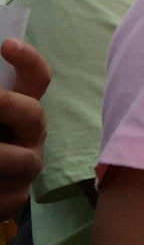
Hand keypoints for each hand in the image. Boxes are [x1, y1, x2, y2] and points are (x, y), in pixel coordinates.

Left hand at [0, 38, 52, 215]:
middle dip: (6, 105)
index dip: (28, 60)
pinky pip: (5, 194)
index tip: (6, 45)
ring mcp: (27, 167)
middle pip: (34, 113)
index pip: (36, 78)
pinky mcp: (15, 199)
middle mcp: (29, 134)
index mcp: (18, 109)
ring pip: (20, 159)